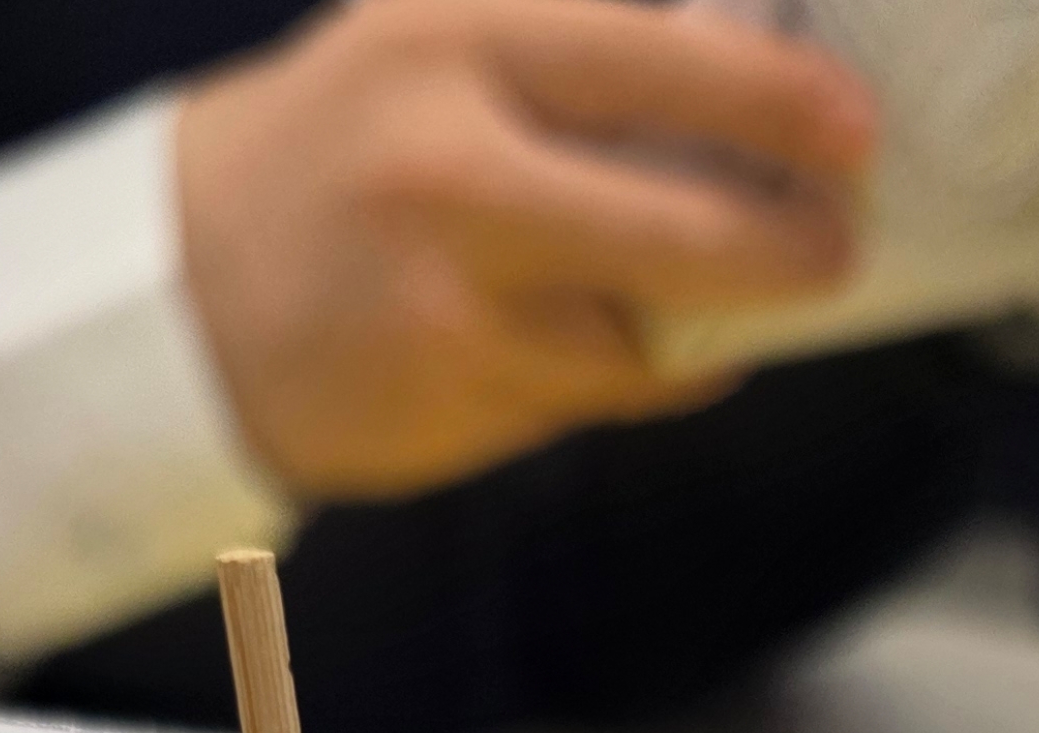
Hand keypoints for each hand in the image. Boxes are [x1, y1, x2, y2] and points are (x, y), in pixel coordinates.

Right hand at [174, 1, 875, 500]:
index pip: (654, 55)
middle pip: (680, 217)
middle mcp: (450, 161)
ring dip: (725, 313)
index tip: (852, 124)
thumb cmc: (346, 146)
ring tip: (763, 289)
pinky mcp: (457, 391)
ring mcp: (453, 291)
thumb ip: (574, 37)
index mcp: (458, 37)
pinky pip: (607, 387)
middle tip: (842, 240)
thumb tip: (746, 45)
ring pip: (652, 321)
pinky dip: (649, 368)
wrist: (186, 289)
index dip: (774, 95)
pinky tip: (649, 340)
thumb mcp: (433, 34)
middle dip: (789, 241)